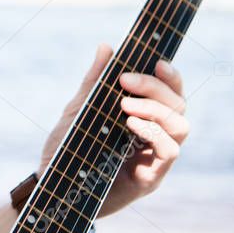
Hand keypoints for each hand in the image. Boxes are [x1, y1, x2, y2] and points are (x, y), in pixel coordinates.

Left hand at [39, 44, 188, 217]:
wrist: (52, 186)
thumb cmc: (67, 148)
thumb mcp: (78, 111)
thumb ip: (94, 82)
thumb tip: (106, 46)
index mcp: (143, 118)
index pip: (171, 92)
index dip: (170, 76)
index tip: (155, 61)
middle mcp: (156, 136)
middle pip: (179, 105)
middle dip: (155, 87)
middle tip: (125, 81)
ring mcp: (156, 158)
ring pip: (181, 127)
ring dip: (156, 109)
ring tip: (125, 105)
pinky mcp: (150, 178)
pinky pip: (169, 152)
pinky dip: (154, 134)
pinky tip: (131, 126)